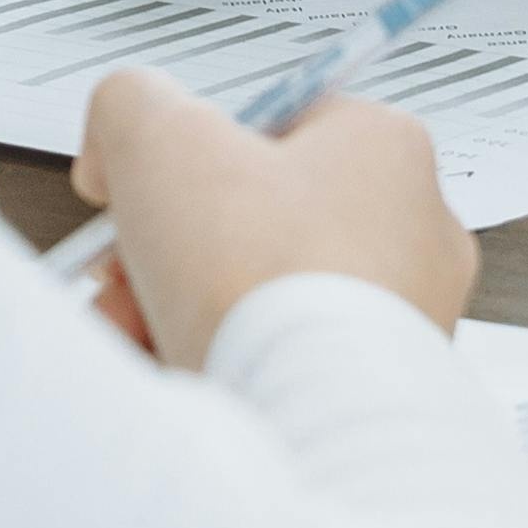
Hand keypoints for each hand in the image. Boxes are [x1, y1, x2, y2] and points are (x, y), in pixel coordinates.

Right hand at [68, 69, 472, 368]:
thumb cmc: (260, 276)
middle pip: (257, 221)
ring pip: (262, 298)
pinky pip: (282, 364)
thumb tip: (113, 148)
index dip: (192, 154)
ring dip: (182, 310)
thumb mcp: (156, 135)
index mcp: (385, 149)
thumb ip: (127, 104)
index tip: (149, 184)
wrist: (303, 423)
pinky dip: (222, 366)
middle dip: (172, 248)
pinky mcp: (375, 392)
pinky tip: (175, 376)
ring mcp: (402, 320)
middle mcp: (415, 235)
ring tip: (136, 332)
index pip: (273, 126)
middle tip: (127, 268)